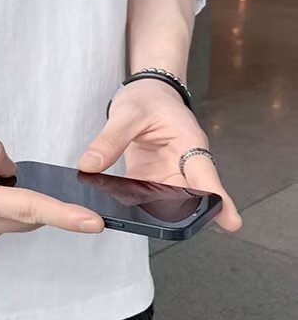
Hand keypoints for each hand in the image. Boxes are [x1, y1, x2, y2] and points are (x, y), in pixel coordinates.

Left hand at [78, 79, 241, 231]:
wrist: (146, 93)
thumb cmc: (149, 99)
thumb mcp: (128, 113)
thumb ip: (111, 139)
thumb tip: (89, 166)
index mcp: (190, 143)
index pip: (207, 175)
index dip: (219, 200)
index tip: (230, 222)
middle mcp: (183, 164)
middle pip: (189, 198)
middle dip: (178, 215)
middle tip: (160, 227)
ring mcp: (167, 174)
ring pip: (165, 202)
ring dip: (150, 213)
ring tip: (131, 222)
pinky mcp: (150, 179)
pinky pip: (143, 197)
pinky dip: (131, 203)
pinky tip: (115, 209)